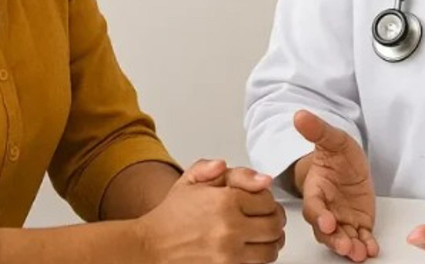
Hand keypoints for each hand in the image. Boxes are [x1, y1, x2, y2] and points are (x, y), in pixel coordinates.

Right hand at [136, 159, 286, 263]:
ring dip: (270, 242)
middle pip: (274, 226)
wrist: (150, 247)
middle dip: (273, 220)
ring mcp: (229, 254)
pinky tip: (249, 250)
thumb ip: (218, 169)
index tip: (260, 202)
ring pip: (270, 250)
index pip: (268, 200)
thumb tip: (258, 178)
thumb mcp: (190, 181)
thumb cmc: (170, 216)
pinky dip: (257, 258)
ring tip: (262, 237)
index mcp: (226, 201)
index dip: (267, 200)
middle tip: (267, 219)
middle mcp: (230, 228)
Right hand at [293, 110, 378, 261]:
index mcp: (315, 190)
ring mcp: (341, 219)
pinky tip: (371, 249)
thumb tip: (300, 115)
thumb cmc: (336, 156)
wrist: (348, 165)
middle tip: (344, 245)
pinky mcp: (357, 225)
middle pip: (325, 230)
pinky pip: (360, 238)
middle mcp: (326, 210)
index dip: (319, 216)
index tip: (327, 221)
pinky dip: (365, 245)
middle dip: (334, 239)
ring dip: (349, 247)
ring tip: (358, 253)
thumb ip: (318, 130)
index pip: (313, 207)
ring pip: (341, 238)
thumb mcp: (333, 139)